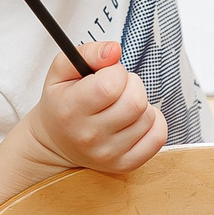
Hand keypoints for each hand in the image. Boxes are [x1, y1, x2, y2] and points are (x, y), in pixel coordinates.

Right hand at [28, 41, 165, 174]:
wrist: (55, 143)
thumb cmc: (61, 101)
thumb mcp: (62, 70)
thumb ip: (88, 52)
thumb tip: (115, 50)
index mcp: (70, 110)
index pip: (111, 85)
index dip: (116, 71)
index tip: (108, 74)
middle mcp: (89, 136)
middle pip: (135, 102)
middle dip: (132, 85)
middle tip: (118, 88)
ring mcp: (109, 154)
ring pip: (147, 117)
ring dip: (140, 104)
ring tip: (121, 105)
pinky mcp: (125, 164)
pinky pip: (158, 137)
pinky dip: (153, 122)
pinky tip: (135, 119)